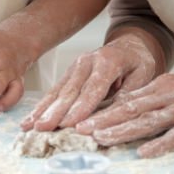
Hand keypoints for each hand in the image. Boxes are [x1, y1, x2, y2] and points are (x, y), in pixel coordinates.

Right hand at [20, 33, 158, 131]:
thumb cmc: (137, 62)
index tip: (69, 124)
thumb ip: (129, 94)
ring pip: (58, 91)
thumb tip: (113, 115)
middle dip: (55, 112)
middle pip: (71, 90)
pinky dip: (42, 106)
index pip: (94, 88)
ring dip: (43, 110)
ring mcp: (76, 66)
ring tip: (29, 126)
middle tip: (42, 128)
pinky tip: (30, 119)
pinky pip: (55, 91)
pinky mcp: (69, 73)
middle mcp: (88, 62)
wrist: (128, 44)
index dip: (81, 107)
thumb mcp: (143, 75)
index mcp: (109, 62)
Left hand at [73, 74, 173, 157]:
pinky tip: (144, 153)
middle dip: (104, 120)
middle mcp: (167, 96)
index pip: (126, 101)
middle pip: (131, 109)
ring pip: (148, 121)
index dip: (103, 112)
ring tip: (103, 139)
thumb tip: (124, 110)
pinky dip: (161, 144)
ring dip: (124, 131)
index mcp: (160, 87)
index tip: (81, 121)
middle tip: (81, 130)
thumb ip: (151, 99)